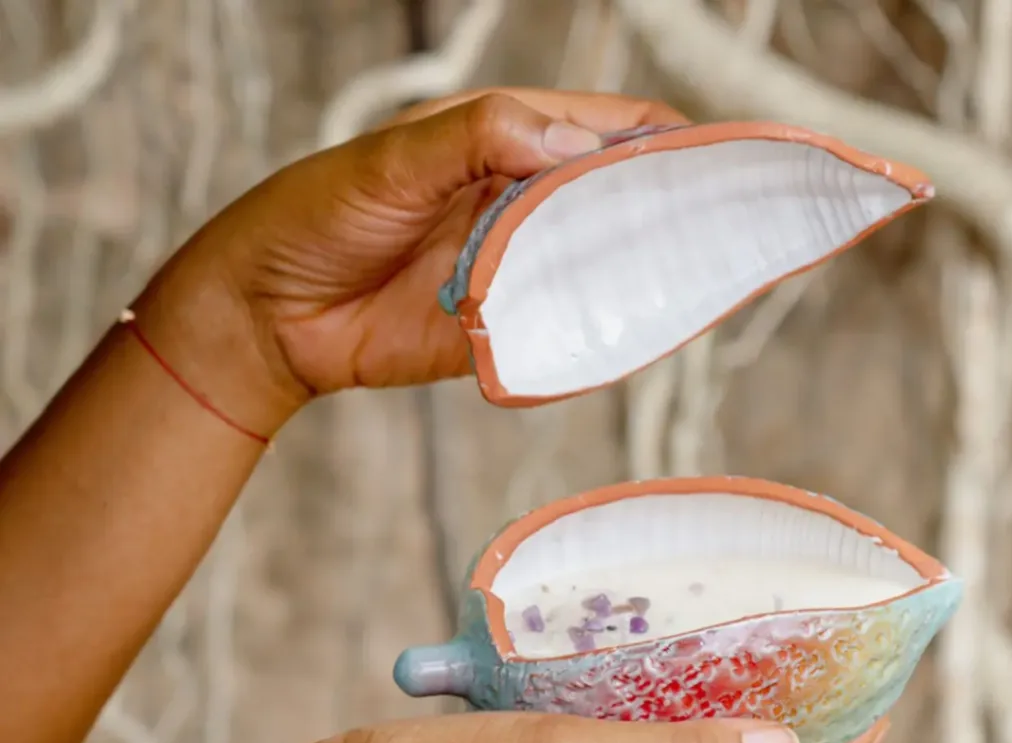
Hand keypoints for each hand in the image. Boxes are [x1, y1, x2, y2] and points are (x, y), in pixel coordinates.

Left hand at [131, 88, 689, 436]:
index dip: (673, 139)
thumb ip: (479, 138)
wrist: (267, 315)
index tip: (730, 161)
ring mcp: (522, 266)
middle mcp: (527, 200)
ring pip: (608, 265)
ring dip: (649, 272)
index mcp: (508, 140)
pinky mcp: (509, 327)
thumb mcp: (393, 159)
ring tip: (705, 282)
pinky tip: (637, 334)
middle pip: (626, 199)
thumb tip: (573, 144)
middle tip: (735, 230)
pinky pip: (570, 327)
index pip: (613, 130)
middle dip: (679, 209)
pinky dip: (603, 330)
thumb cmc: (317, 212)